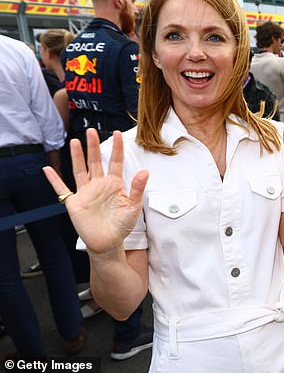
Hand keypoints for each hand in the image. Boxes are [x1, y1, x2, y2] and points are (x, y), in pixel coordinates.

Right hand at [43, 129, 148, 255]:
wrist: (108, 242)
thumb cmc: (121, 225)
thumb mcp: (133, 206)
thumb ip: (137, 188)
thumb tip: (145, 172)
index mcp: (114, 184)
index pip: (115, 162)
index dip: (116, 148)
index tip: (117, 134)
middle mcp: (99, 185)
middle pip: (95, 161)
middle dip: (93, 146)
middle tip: (91, 131)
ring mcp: (86, 192)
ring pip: (80, 170)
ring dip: (77, 156)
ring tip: (74, 141)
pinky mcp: (74, 202)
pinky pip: (62, 189)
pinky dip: (54, 179)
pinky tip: (48, 169)